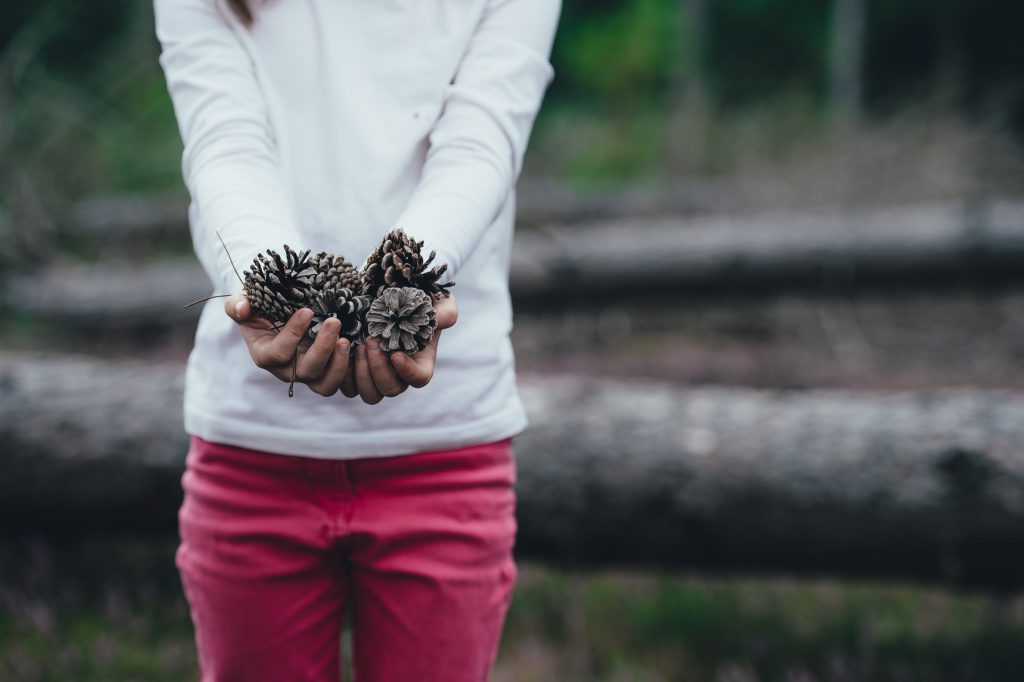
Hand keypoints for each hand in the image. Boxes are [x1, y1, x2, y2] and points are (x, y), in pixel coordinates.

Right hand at [224, 293, 351, 396]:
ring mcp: (308, 374)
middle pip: (306, 371)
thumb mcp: (244, 302)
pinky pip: (340, 381)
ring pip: (325, 385)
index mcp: (265, 355)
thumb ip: (237, 305)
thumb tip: (243, 308)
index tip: (307, 311)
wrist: (279, 312)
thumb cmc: (260, 307)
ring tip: (346, 339)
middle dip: (322, 348)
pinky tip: (359, 346)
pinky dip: (350, 369)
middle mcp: (287, 370)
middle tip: (334, 322)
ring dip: (338, 364)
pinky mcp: (326, 372)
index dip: (292, 334)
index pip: (279, 353)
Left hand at [346, 293, 457, 403]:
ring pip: (370, 394)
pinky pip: (348, 388)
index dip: (408, 372)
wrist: (388, 302)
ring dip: (362, 373)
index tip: (396, 354)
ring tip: (358, 345)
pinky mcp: (355, 375)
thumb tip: (438, 319)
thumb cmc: (416, 303)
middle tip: (371, 342)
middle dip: (379, 368)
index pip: (419, 379)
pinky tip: (344, 349)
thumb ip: (444, 312)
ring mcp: (377, 378)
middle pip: (391, 390)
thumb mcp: (436, 303)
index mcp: (420, 363)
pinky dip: (344, 373)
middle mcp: (399, 376)